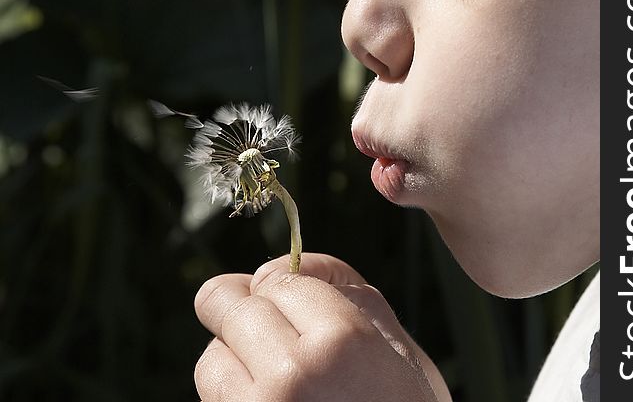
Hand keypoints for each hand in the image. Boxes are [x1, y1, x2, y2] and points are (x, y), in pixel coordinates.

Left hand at [194, 253, 451, 401]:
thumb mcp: (399, 347)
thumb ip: (347, 290)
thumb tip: (281, 265)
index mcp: (341, 342)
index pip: (275, 279)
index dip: (282, 286)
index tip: (292, 300)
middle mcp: (291, 377)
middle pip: (225, 306)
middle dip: (245, 307)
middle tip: (270, 326)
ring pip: (211, 356)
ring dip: (235, 356)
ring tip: (275, 376)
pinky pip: (213, 399)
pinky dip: (232, 393)